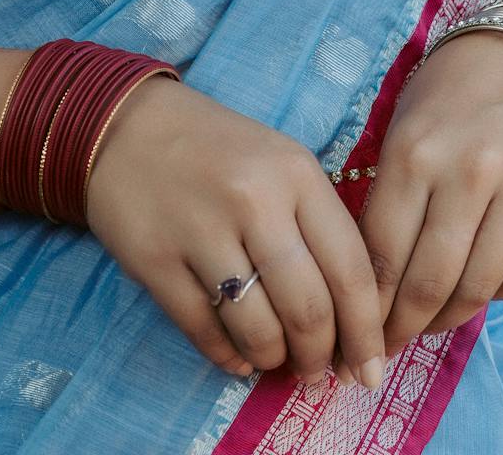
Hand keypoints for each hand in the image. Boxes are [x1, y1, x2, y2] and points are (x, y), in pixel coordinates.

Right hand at [85, 77, 384, 389]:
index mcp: (297, 173)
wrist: (131, 128)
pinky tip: (238, 356)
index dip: (366, 329)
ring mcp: (202, 232)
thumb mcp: (281, 162)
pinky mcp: (156, 262)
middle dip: (321, 357)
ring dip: (274, 359)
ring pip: (258, 329)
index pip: (351, 266)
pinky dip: (229, 356)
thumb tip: (348, 312)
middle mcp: (255, 201)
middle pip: (308, 308)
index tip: (371, 369)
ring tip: (276, 360)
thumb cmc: (221, 150)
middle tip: (320, 375)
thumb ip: (316, 224)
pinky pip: (206, 332)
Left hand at [361, 29, 502, 361]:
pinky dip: (502, 293)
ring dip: (449, 319)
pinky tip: (483, 282)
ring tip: (432, 321)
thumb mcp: (401, 141)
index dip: (367, 311)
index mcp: (416, 152)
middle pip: (430, 283)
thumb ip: (386, 212)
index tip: (359, 336)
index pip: (383, 259)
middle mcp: (471, 168)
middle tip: (390, 345)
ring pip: (479, 288)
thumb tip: (366, 304)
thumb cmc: (446, 104)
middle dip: (404, 328)